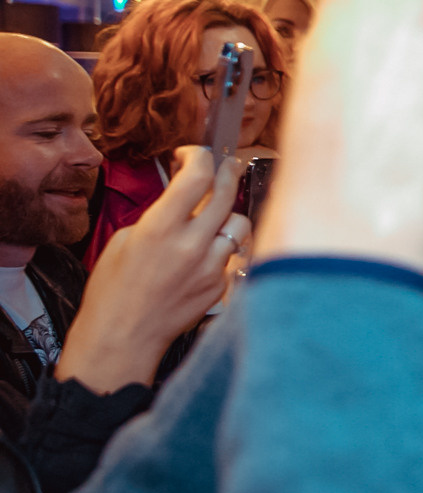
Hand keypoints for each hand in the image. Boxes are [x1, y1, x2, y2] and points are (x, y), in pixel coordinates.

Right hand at [56, 146, 250, 390]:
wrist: (122, 336)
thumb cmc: (113, 291)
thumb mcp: (125, 241)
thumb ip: (159, 217)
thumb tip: (182, 201)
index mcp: (160, 228)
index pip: (197, 176)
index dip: (200, 157)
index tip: (194, 155)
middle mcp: (192, 245)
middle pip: (227, 192)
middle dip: (227, 172)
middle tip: (225, 166)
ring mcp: (211, 267)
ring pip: (239, 224)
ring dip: (228, 216)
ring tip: (215, 218)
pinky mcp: (220, 286)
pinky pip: (232, 256)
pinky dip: (223, 251)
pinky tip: (205, 256)